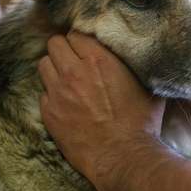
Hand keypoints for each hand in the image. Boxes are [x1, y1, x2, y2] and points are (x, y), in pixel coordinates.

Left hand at [38, 32, 165, 190]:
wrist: (123, 157)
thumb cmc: (141, 123)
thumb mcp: (146, 85)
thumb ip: (135, 65)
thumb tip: (139, 56)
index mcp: (99, 59)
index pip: (76, 33)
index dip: (81, 41)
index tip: (85, 49)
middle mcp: (74, 71)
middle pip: (55, 43)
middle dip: (64, 50)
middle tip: (73, 61)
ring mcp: (58, 92)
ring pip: (43, 64)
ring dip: (54, 69)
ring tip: (66, 80)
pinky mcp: (50, 113)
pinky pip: (43, 93)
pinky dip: (51, 95)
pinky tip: (65, 104)